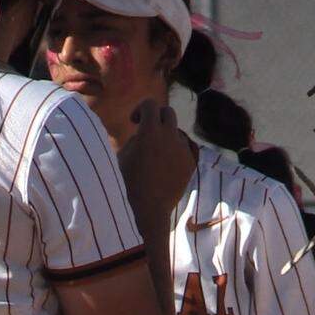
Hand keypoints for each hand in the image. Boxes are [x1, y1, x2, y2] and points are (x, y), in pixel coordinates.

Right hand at [118, 99, 194, 228]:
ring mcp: (183, 149)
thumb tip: (144, 132)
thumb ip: (135, 138)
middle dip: (156, 118)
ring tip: (155, 154)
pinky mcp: (191, 163)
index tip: (134, 122)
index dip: (140, 109)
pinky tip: (171, 156)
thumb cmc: (128, 182)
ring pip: (177, 131)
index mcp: (150, 131)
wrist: (147, 209)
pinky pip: (188, 146)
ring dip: (167, 135)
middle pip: (168, 113)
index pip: (150, 104)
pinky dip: (180, 147)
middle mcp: (170, 136)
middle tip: (147, 131)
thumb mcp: (122, 155)